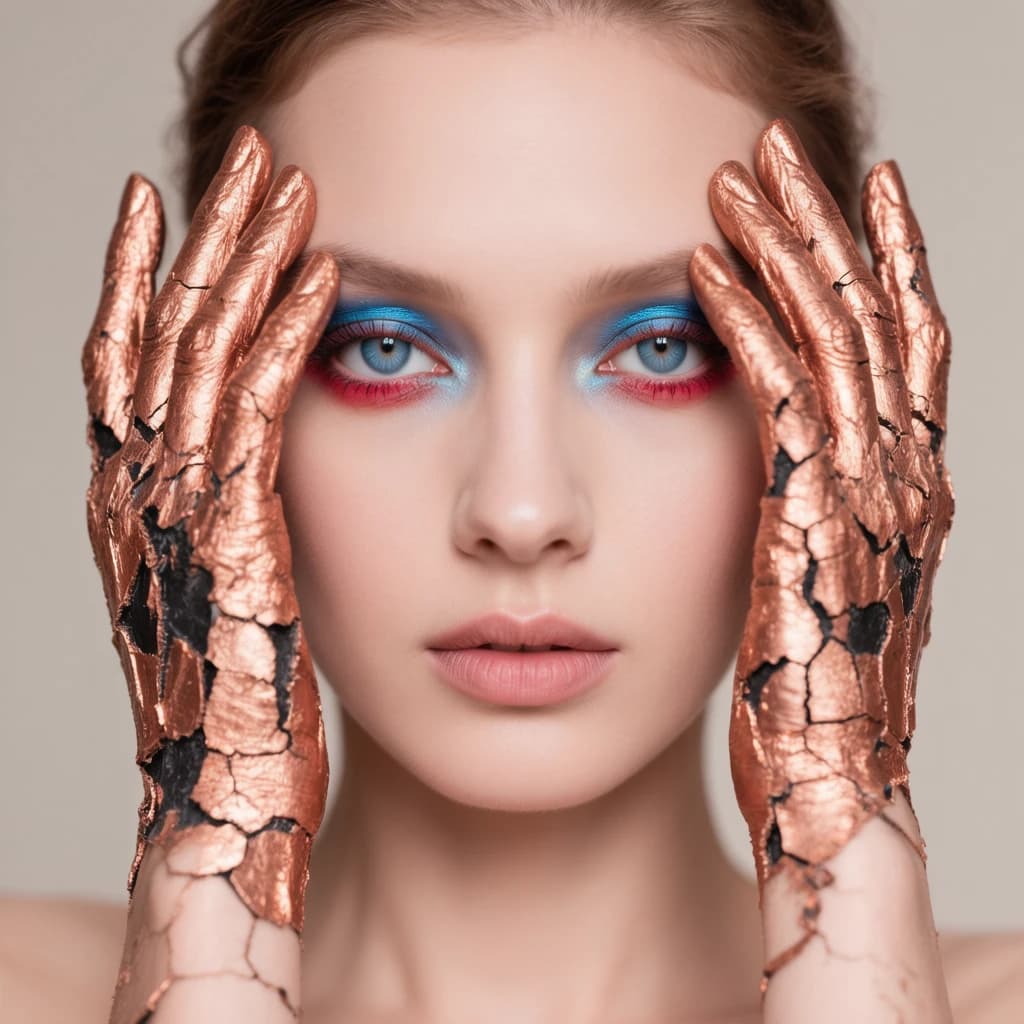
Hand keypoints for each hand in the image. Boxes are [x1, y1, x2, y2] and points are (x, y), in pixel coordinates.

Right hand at [82, 126, 338, 1017]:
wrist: (222, 822)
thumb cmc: (232, 724)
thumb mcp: (215, 604)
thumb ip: (222, 528)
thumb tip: (257, 474)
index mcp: (135, 508)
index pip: (132, 359)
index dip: (150, 272)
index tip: (181, 200)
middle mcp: (141, 498)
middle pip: (166, 330)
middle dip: (206, 233)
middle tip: (247, 152)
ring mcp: (184, 520)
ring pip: (208, 354)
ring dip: (248, 259)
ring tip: (288, 181)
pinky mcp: (243, 547)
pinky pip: (265, 418)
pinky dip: (289, 340)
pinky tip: (328, 279)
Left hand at [690, 120, 953, 987]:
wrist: (832, 799)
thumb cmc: (812, 704)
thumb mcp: (819, 588)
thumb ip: (808, 518)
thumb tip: (771, 472)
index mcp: (900, 490)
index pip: (898, 346)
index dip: (878, 262)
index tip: (844, 190)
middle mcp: (898, 478)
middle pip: (872, 317)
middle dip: (829, 224)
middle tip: (783, 142)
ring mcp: (863, 499)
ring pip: (834, 338)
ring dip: (790, 247)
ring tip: (746, 169)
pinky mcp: (804, 525)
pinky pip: (775, 400)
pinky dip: (744, 327)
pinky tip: (702, 270)